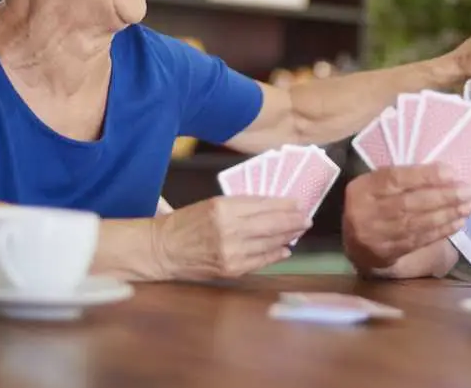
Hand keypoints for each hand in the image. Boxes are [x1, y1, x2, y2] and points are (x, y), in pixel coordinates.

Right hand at [153, 196, 310, 279]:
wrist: (163, 249)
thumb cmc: (186, 222)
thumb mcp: (212, 204)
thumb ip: (241, 205)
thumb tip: (273, 207)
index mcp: (223, 208)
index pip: (263, 204)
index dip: (284, 204)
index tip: (298, 202)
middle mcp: (229, 229)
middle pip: (271, 224)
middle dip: (293, 221)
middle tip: (307, 218)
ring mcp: (231, 252)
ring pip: (269, 243)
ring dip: (288, 237)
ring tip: (299, 231)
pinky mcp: (231, 269)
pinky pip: (260, 261)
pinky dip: (275, 254)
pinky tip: (285, 249)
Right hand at [342, 163, 470, 270]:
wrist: (354, 244)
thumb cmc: (373, 204)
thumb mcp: (378, 185)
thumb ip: (404, 179)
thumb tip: (444, 174)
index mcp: (363, 188)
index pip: (394, 178)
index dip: (424, 176)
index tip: (450, 173)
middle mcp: (366, 212)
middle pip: (408, 203)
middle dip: (442, 197)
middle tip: (467, 191)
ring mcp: (376, 235)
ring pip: (415, 224)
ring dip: (445, 215)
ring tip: (466, 207)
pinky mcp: (387, 253)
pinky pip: (418, 240)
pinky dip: (440, 231)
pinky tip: (457, 223)